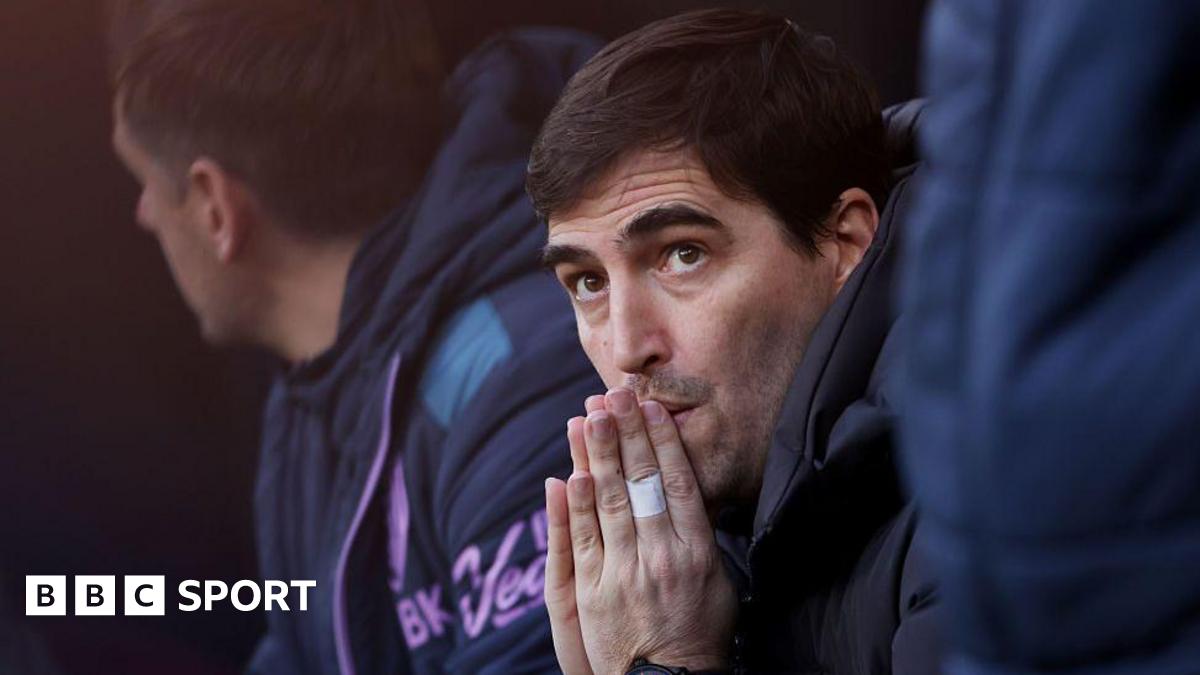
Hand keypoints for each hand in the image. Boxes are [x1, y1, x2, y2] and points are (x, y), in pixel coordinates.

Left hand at [545, 388, 735, 674]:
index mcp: (696, 551)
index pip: (678, 482)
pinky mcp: (594, 592)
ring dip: (597, 456)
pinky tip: (572, 472)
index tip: (649, 407)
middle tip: (612, 396)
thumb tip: (687, 493)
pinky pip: (584, 540)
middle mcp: (661, 556)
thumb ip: (701, 536)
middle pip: (641, 482)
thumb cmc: (700, 633)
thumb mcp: (718, 583)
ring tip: (588, 417)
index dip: (662, 441)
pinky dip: (577, 504)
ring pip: (610, 502)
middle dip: (625, 434)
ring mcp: (626, 573)